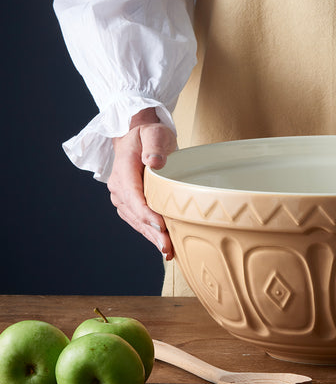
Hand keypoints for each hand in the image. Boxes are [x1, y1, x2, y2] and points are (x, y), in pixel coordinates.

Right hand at [107, 108, 176, 259]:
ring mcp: (122, 196)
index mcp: (123, 168)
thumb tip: (154, 161)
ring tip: (168, 251)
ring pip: (136, 220)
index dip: (145, 211)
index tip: (160, 223)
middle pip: (134, 212)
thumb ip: (154, 145)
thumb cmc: (149, 134)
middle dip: (151, 231)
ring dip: (151, 236)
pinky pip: (138, 220)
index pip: (133, 194)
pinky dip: (149, 233)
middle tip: (167, 246)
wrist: (139, 138)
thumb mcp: (154, 132)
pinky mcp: (129, 203)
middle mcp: (119, 185)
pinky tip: (162, 244)